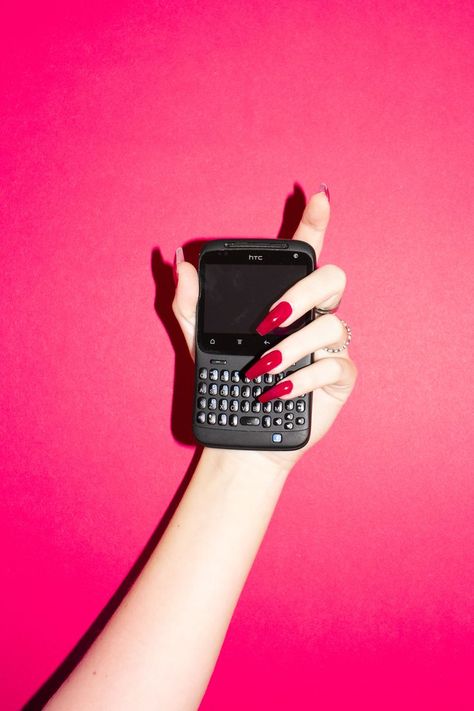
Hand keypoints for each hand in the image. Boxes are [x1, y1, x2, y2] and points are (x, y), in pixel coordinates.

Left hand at [172, 187, 356, 470]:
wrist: (243, 432)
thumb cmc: (228, 381)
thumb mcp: (200, 339)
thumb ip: (190, 301)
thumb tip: (180, 260)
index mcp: (286, 300)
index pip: (306, 254)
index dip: (315, 223)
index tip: (319, 196)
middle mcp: (314, 316)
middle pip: (333, 278)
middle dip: (303, 292)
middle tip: (269, 320)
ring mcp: (330, 346)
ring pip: (333, 324)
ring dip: (293, 346)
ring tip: (262, 367)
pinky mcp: (339, 376)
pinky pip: (334, 364)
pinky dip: (301, 377)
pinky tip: (276, 390)